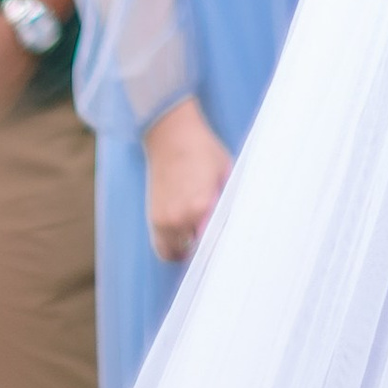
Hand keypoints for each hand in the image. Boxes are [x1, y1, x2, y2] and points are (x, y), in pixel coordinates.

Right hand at [144, 97, 233, 263]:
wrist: (172, 135)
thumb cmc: (202, 149)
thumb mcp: (224, 172)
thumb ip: (226, 199)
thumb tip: (233, 220)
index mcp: (202, 206)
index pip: (213, 240)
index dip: (220, 244)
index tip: (228, 247)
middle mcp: (181, 217)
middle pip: (197, 248)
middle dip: (206, 246)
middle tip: (215, 243)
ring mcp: (165, 220)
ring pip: (177, 252)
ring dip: (188, 250)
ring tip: (198, 243)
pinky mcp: (154, 218)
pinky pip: (162, 247)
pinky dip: (171, 249)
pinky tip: (182, 243)